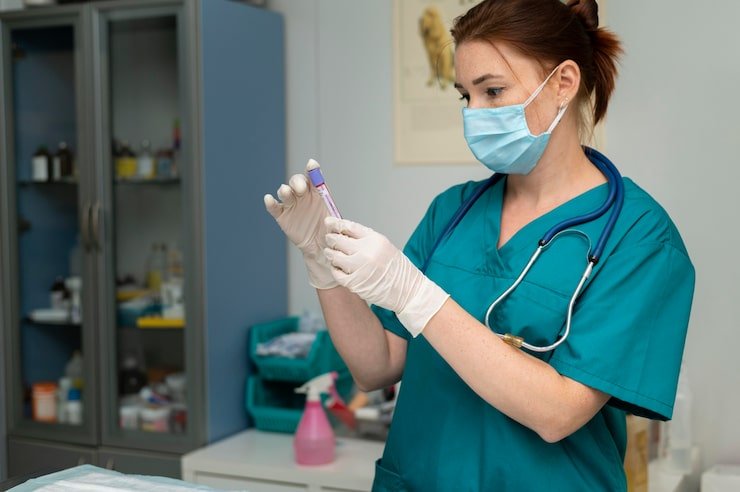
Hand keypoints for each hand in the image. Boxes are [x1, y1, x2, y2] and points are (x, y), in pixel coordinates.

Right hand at [264, 160, 337, 288]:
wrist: (321, 247)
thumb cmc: (330, 231)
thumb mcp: (335, 222)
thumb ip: (333, 216)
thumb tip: (329, 217)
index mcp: (317, 192)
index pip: (313, 177)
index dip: (312, 169)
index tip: (311, 165)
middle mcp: (303, 195)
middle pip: (297, 181)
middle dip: (297, 182)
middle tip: (301, 188)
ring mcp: (291, 205)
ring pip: (285, 192)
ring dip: (284, 191)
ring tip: (286, 192)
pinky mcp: (282, 216)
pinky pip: (274, 207)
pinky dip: (270, 203)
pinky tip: (269, 199)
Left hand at [323, 217, 448, 336]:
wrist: (408, 290)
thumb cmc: (398, 269)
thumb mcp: (385, 246)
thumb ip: (366, 239)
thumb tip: (345, 232)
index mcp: (375, 240)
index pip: (349, 227)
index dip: (336, 223)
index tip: (328, 222)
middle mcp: (366, 252)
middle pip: (339, 240)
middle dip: (331, 238)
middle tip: (328, 238)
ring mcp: (359, 268)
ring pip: (335, 256)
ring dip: (330, 254)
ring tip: (330, 253)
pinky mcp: (355, 283)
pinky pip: (337, 273)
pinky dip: (335, 269)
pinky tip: (337, 267)